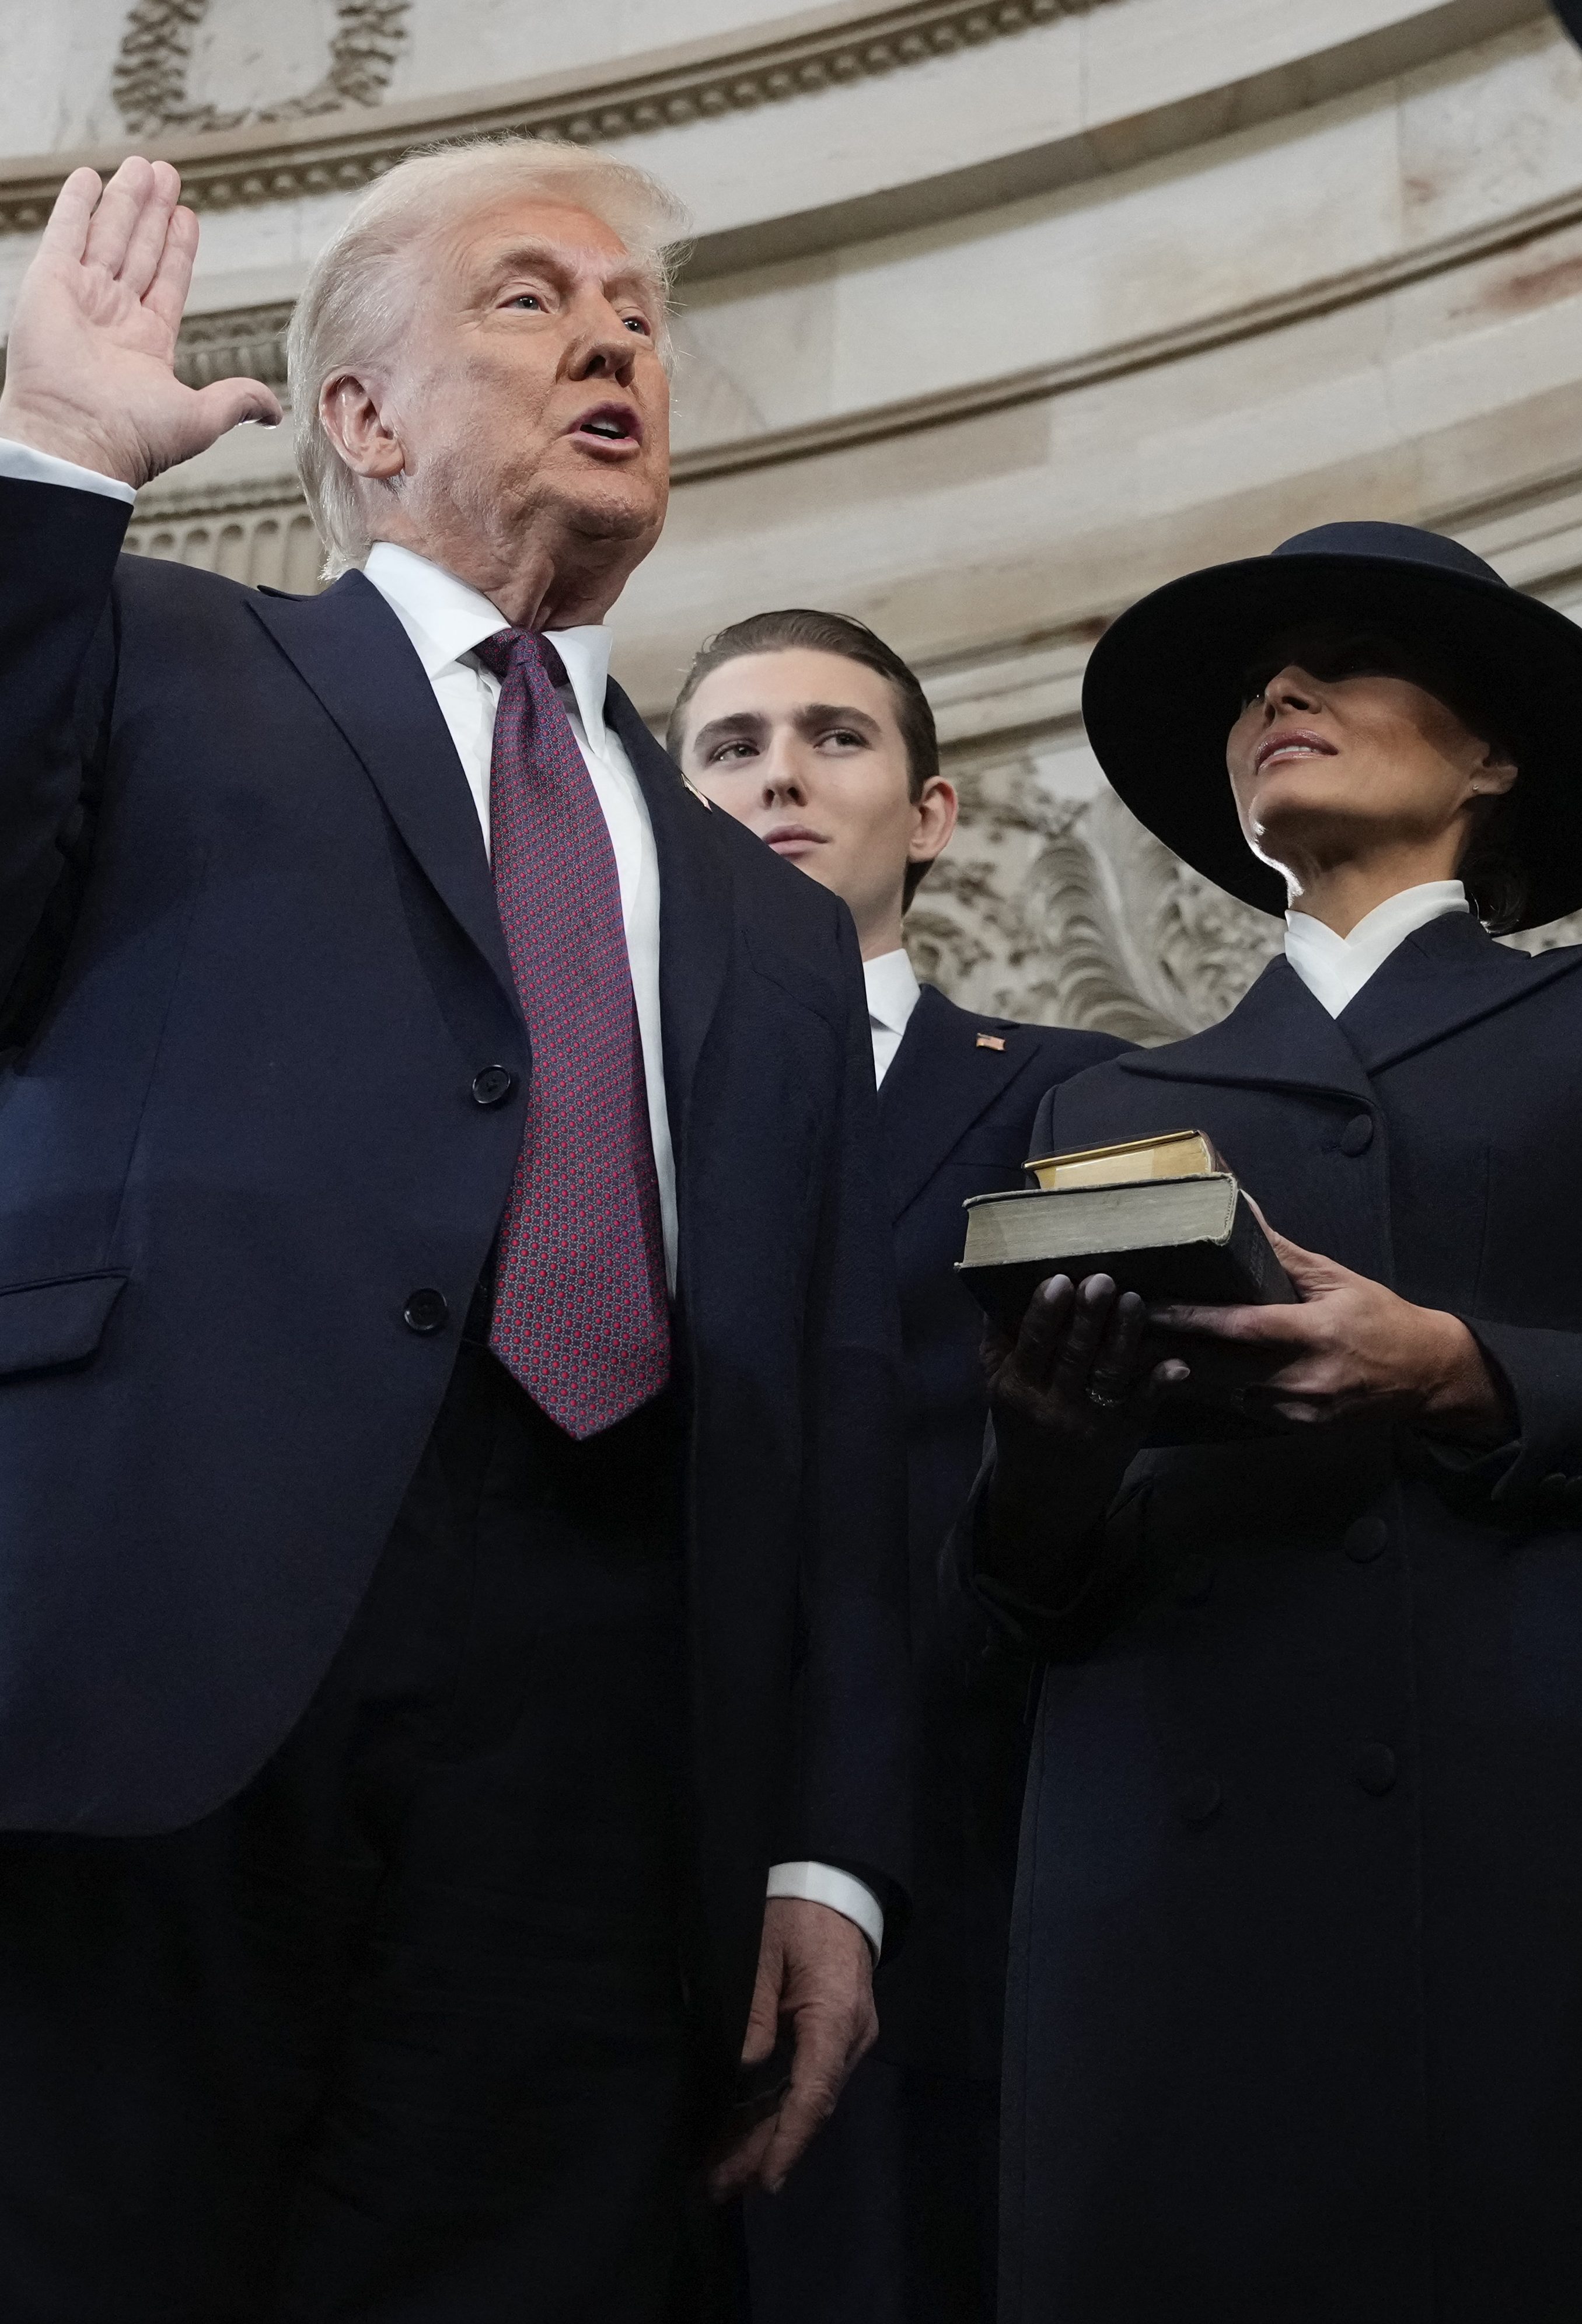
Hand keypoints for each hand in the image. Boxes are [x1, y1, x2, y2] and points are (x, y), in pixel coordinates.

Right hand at [0, 158, 281, 487]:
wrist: (78, 440)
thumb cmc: (134, 438)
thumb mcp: (201, 417)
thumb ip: (238, 400)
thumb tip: (276, 412)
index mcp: (146, 344)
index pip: (167, 280)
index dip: (177, 247)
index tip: (187, 215)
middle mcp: (113, 317)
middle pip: (139, 249)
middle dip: (153, 211)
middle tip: (167, 172)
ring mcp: (80, 298)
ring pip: (109, 235)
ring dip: (126, 199)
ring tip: (144, 166)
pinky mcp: (48, 283)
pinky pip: (64, 233)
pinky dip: (76, 204)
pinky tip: (89, 178)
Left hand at [707, 1898, 875, 2199]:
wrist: (836, 1891)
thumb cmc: (796, 1914)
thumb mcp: (763, 1952)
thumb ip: (755, 2011)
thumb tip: (744, 2069)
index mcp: (836, 2016)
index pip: (813, 2091)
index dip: (788, 2140)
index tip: (766, 2180)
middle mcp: (850, 2039)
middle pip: (808, 2108)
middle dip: (765, 2151)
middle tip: (718, 2186)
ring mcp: (847, 2042)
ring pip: (807, 2102)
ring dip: (768, 2138)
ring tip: (723, 2174)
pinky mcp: (836, 2040)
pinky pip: (807, 2085)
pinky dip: (778, 2113)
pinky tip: (747, 2137)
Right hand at [987, 1271, 1189, 1449]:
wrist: (1046, 1491)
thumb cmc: (1022, 1421)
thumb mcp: (997, 1385)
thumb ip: (996, 1341)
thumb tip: (995, 1289)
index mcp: (1018, 1388)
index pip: (1032, 1346)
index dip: (1045, 1313)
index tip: (1059, 1279)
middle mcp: (1055, 1406)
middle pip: (1074, 1356)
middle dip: (1088, 1317)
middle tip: (1102, 1280)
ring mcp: (1094, 1420)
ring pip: (1110, 1374)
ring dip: (1123, 1336)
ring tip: (1133, 1300)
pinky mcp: (1127, 1431)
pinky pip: (1144, 1404)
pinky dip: (1160, 1383)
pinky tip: (1176, 1363)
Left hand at [1151, 1222, 1510, 1444]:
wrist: (1428, 1375)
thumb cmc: (1381, 1317)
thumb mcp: (1337, 1278)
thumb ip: (1284, 1252)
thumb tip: (1243, 1207)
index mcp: (1315, 1332)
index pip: (1240, 1326)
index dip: (1191, 1319)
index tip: (1150, 1307)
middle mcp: (1305, 1376)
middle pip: (1222, 1368)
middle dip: (1174, 1351)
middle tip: (1128, 1334)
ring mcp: (1301, 1409)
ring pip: (1228, 1393)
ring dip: (1190, 1375)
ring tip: (1146, 1353)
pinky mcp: (1300, 1428)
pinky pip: (1246, 1409)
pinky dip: (1221, 1391)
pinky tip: (1192, 1375)